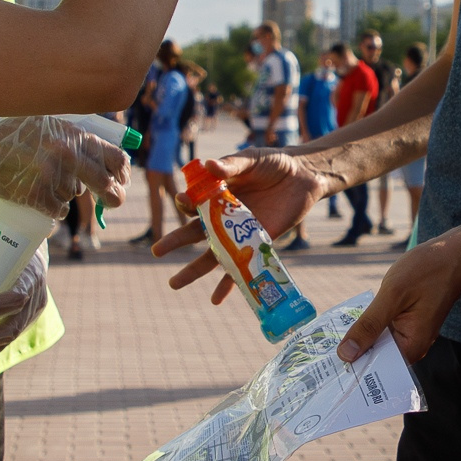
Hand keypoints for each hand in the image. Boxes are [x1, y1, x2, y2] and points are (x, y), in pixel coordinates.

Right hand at [0, 114, 129, 217]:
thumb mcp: (52, 125)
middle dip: (113, 197)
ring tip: (44, 179)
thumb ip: (76, 140)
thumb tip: (108, 164)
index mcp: (75, 135)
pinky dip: (52, 207)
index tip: (121, 181)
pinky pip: (57, 210)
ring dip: (65, 193)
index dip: (123, 174)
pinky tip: (41, 197)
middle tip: (111, 201)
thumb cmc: (16, 132)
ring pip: (73, 196)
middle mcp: (67, 155)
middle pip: (105, 185)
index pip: (116, 158)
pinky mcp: (34, 195)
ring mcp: (50, 177)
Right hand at [152, 148, 330, 301]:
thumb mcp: (251, 160)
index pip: (194, 202)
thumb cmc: (273, 164)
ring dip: (193, 271)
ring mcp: (239, 233)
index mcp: (217, 194)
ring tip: (174, 284)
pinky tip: (215, 300)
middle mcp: (224, 216)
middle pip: (195, 232)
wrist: (304, 176)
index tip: (183, 200)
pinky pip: (241, 269)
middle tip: (157, 251)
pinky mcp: (257, 244)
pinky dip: (228, 285)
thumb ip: (231, 165)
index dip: (186, 203)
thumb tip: (207, 165)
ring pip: (212, 255)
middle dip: (176, 241)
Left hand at [337, 231, 460, 364]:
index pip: (377, 369)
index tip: (326, 370)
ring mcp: (410, 334)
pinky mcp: (407, 322)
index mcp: (412, 347)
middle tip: (319, 353)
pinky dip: (369, 326)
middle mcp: (412, 346)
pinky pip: (383, 330)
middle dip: (352, 354)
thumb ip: (369, 325)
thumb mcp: (392, 296)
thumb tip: (346, 355)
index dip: (352, 369)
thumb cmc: (427, 271)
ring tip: (326, 340)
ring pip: (378, 343)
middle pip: (376, 358)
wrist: (454, 254)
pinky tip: (349, 322)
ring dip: (359, 339)